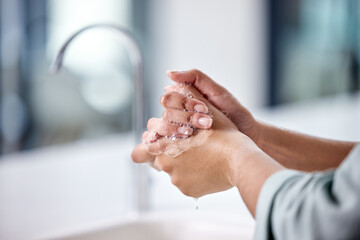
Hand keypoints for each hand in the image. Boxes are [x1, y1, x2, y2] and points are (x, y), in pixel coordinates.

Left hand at [132, 83, 260, 197]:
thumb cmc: (223, 135)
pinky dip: (193, 175)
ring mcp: (178, 181)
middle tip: (185, 144)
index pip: (140, 151)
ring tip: (202, 155)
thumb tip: (168, 89)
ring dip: (182, 163)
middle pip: (157, 160)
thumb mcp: (202, 112)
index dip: (148, 145)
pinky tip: (207, 166)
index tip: (161, 140)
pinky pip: (185, 181)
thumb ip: (181, 102)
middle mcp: (167, 167)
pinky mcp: (190, 191)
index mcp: (164, 147)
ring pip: (173, 171)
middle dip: (167, 152)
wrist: (241, 161)